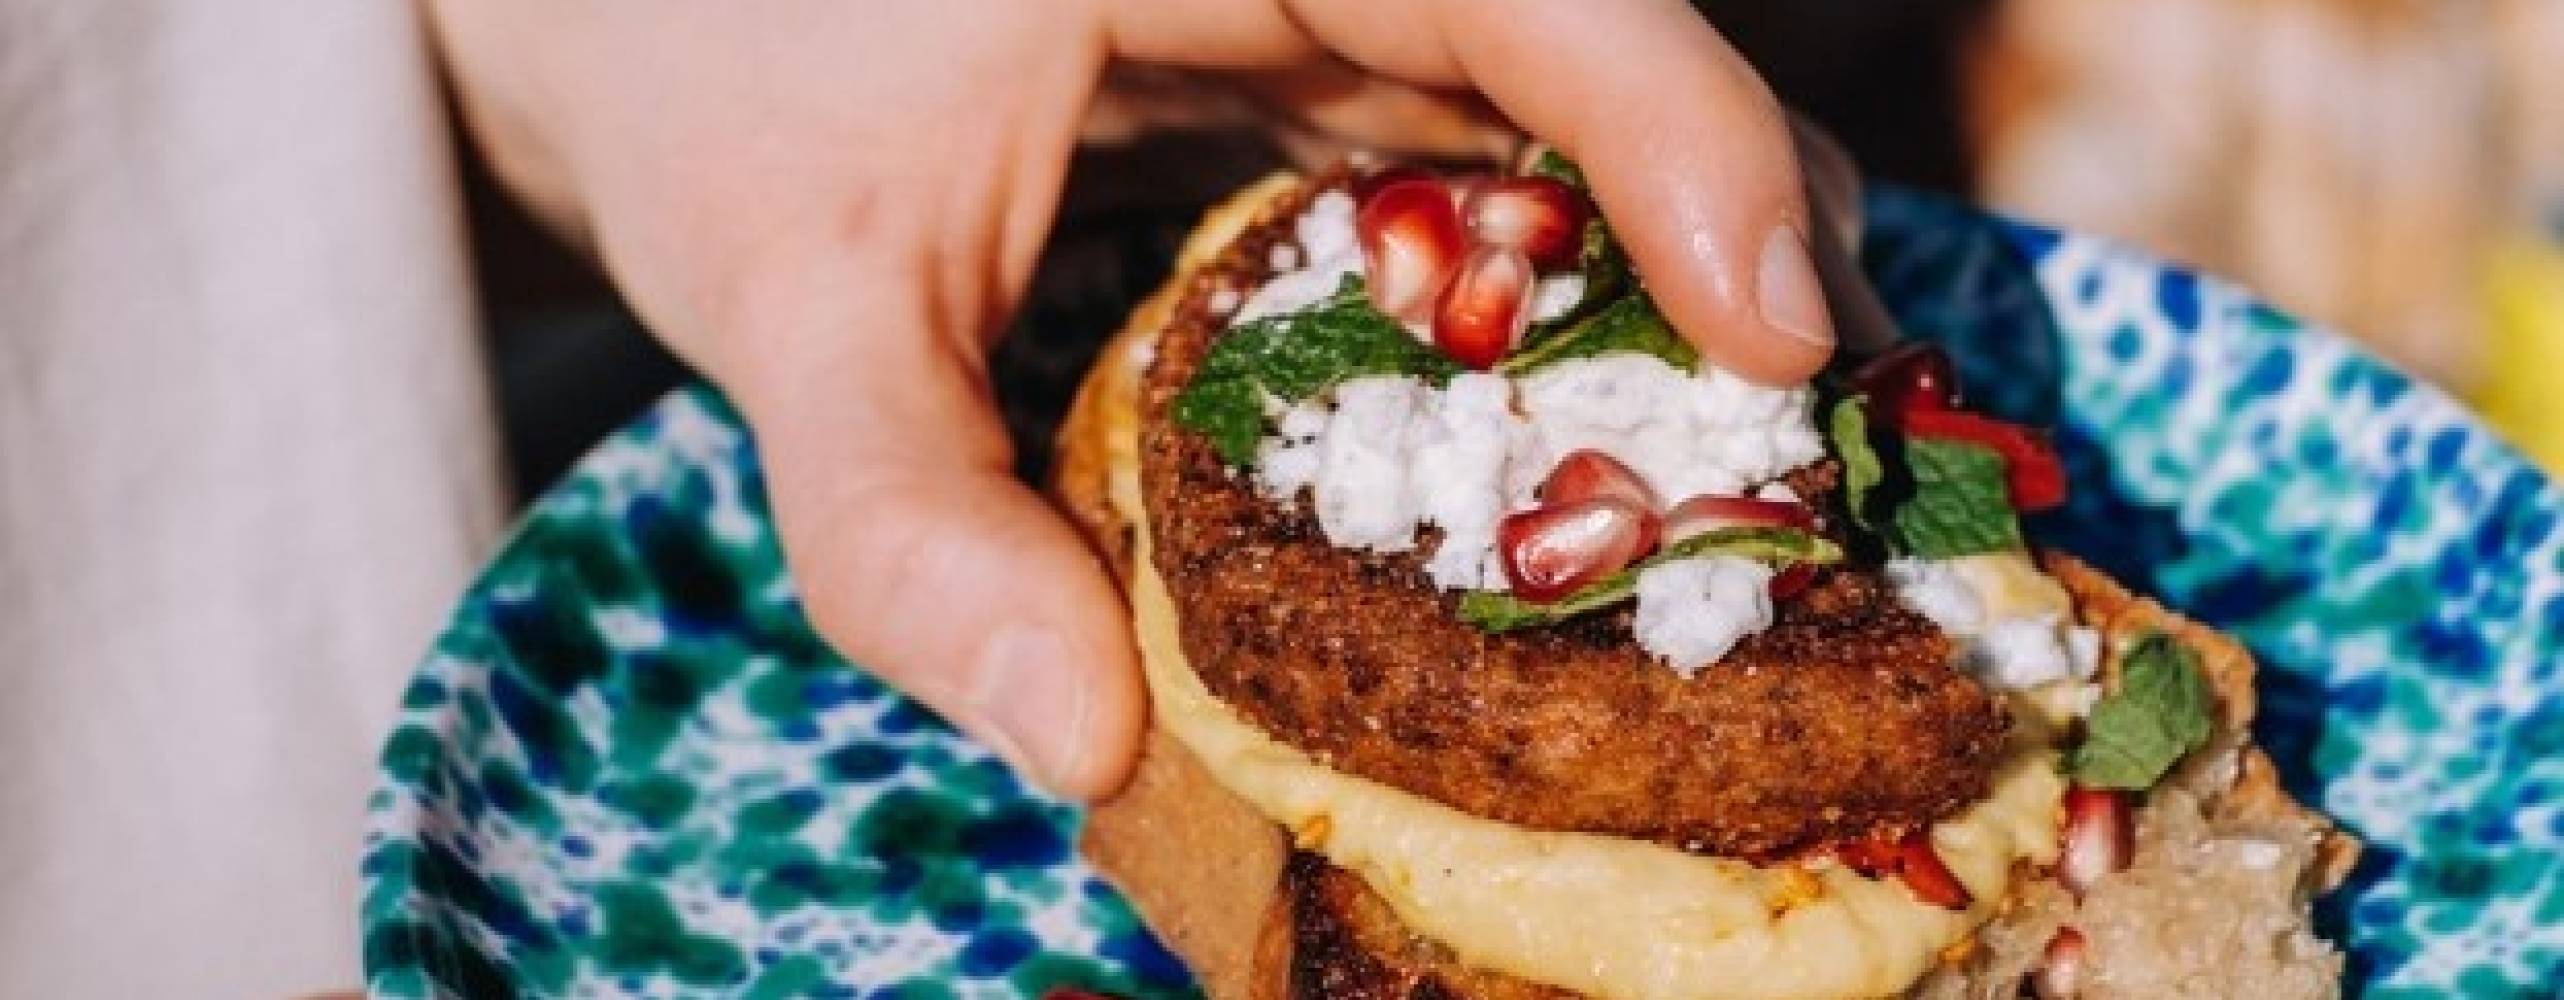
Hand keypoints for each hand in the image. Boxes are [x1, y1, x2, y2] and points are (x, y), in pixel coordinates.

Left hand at [425, 0, 1833, 797]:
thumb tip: (1078, 740)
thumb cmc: (703, 91)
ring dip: (1679, 281)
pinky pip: (1492, 176)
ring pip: (1576, 117)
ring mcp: (1326, 11)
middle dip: (1741, 228)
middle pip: (1605, 50)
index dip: (1689, 129)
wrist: (632, 15)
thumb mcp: (785, 291)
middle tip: (1822, 455)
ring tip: (1753, 476)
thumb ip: (903, 511)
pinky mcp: (1313, 88)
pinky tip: (1596, 446)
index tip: (1786, 330)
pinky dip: (1567, 302)